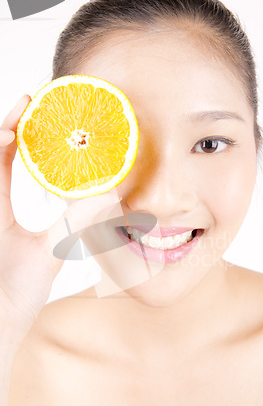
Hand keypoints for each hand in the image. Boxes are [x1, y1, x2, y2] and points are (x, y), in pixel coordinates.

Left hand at [0, 95, 120, 343]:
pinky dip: (11, 167)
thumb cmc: (12, 297)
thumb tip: (108, 193)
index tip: (26, 108)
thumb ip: (75, 222)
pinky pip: (0, 185)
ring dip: (10, 146)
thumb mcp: (47, 256)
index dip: (5, 126)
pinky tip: (34, 166)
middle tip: (34, 108)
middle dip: (10, 127)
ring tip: (35, 129)